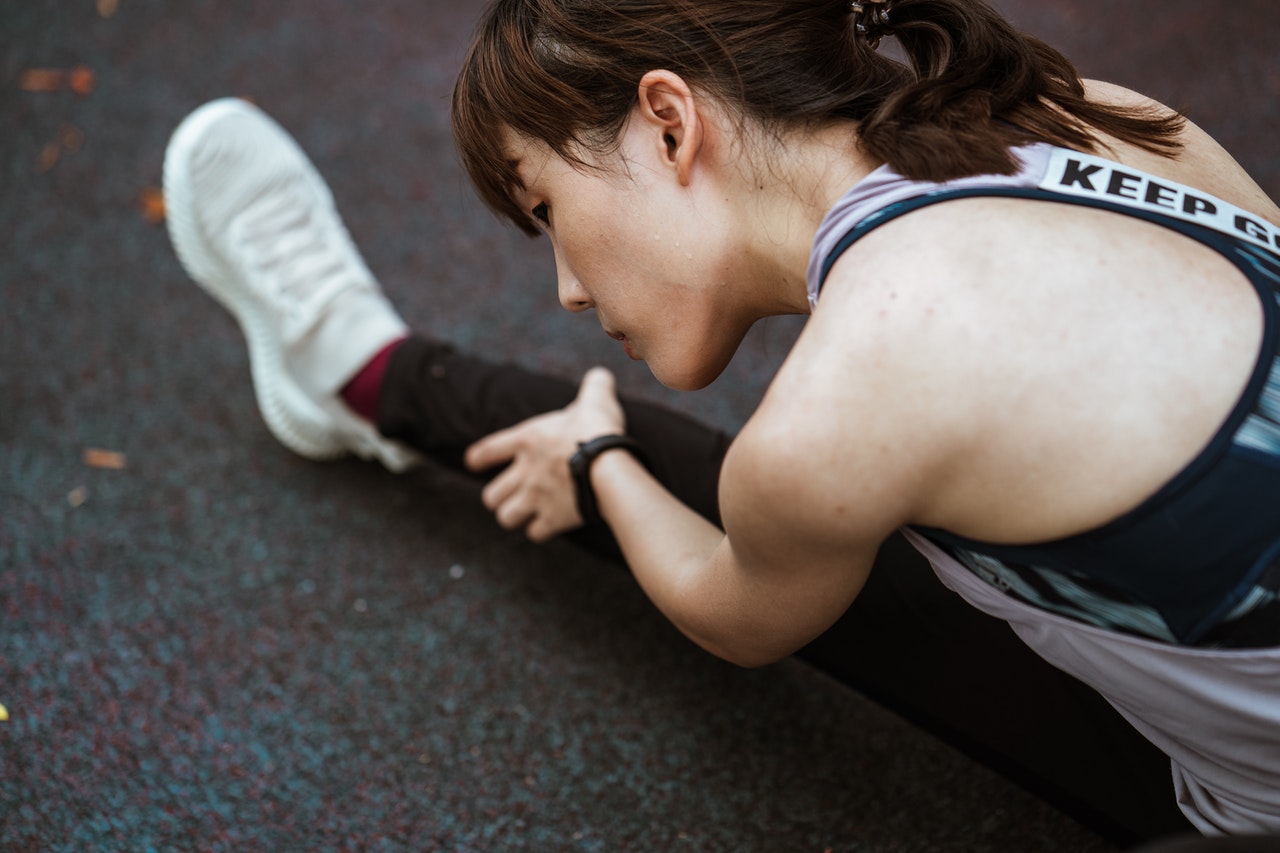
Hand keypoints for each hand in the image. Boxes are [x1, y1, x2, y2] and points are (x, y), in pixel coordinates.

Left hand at [464, 367, 625, 541]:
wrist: (609, 467)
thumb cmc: (598, 430)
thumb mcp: (596, 399)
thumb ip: (595, 385)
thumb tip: (601, 374)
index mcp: (526, 440)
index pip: (487, 451)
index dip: (477, 459)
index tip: (473, 463)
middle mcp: (524, 472)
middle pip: (491, 495)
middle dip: (499, 497)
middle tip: (512, 494)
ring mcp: (536, 498)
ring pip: (506, 517)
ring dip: (514, 516)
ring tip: (525, 513)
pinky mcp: (553, 519)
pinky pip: (535, 533)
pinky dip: (540, 530)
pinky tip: (549, 524)